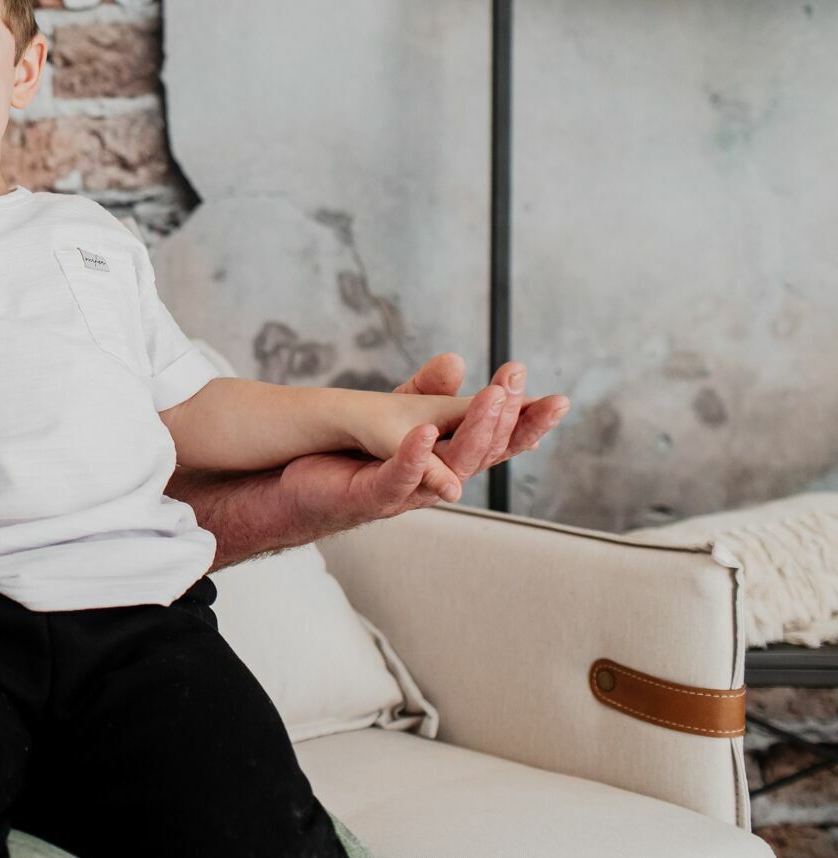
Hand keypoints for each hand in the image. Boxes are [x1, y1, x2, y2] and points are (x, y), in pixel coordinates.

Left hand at [277, 356, 568, 531]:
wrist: (302, 485)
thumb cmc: (354, 455)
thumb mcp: (395, 415)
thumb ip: (426, 392)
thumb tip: (456, 361)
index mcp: (449, 457)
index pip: (499, 439)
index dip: (527, 422)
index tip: (555, 398)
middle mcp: (439, 478)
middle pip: (486, 452)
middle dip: (511, 421)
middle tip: (524, 388)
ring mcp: (409, 490)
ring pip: (454, 466)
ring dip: (474, 430)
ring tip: (491, 396)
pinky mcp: (374, 496)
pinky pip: (400, 477)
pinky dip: (415, 456)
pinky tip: (423, 431)